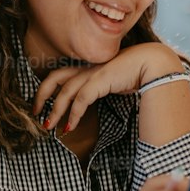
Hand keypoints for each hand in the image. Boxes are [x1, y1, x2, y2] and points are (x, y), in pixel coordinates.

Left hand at [33, 43, 181, 133]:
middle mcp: (87, 68)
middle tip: (35, 113)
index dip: (48, 89)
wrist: (153, 63)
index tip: (42, 105)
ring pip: (65, 92)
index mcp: (88, 67)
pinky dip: (74, 114)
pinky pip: (81, 100)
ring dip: (55, 111)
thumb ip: (100, 88)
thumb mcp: (112, 81)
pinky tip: (70, 127)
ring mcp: (93, 73)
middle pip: (54, 78)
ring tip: (49, 127)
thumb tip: (91, 103)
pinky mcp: (100, 80)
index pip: (60, 75)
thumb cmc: (137, 73)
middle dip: (41, 95)